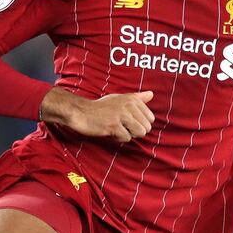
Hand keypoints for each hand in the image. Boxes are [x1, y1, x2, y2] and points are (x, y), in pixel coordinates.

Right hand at [40, 87, 154, 142]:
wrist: (81, 112)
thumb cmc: (100, 107)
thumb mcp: (119, 98)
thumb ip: (137, 97)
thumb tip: (151, 94)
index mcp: (132, 99)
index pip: (150, 118)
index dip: (139, 123)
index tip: (127, 121)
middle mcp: (129, 105)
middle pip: (146, 127)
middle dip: (135, 130)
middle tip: (121, 126)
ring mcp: (121, 115)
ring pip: (139, 133)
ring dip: (128, 134)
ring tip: (117, 129)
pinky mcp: (114, 125)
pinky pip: (126, 138)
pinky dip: (119, 138)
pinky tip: (110, 132)